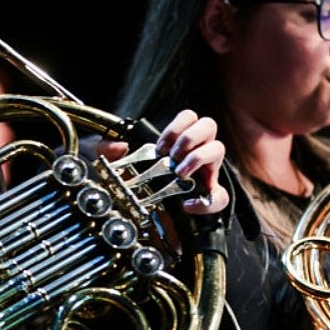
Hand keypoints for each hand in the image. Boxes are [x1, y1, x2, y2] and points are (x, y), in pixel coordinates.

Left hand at [96, 109, 228, 214]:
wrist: (144, 212)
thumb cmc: (138, 181)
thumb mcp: (118, 163)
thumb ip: (108, 149)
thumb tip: (117, 146)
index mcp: (179, 141)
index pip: (189, 117)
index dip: (176, 126)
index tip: (160, 146)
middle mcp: (197, 151)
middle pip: (208, 125)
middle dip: (190, 136)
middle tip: (173, 155)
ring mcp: (206, 172)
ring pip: (218, 149)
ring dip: (198, 157)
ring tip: (180, 172)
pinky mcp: (209, 197)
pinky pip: (220, 196)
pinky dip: (207, 201)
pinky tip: (188, 205)